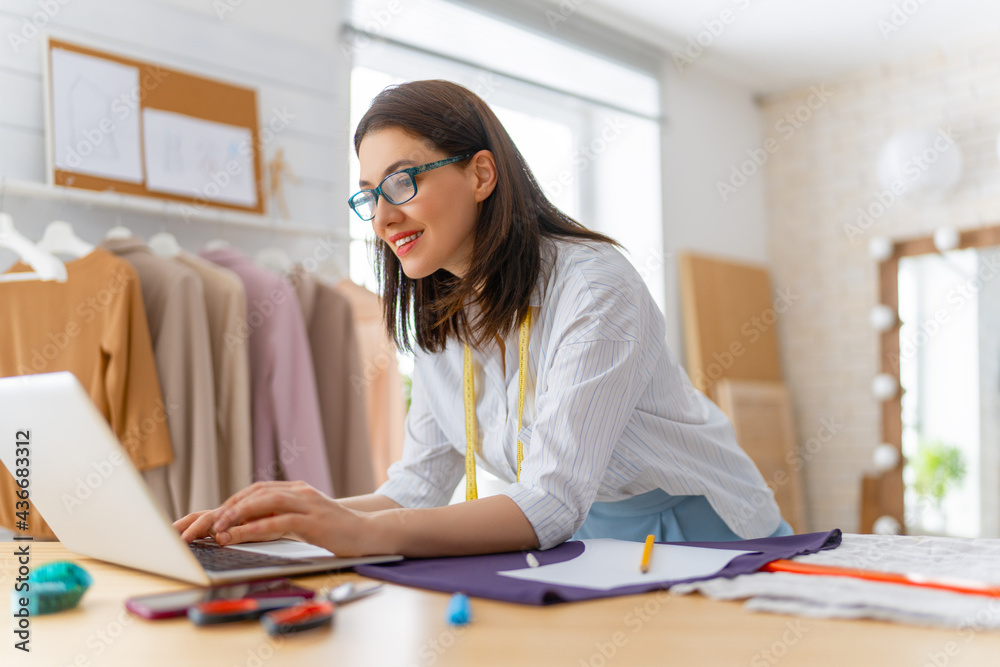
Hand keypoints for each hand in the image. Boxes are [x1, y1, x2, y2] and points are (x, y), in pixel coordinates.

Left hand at [172, 481, 375, 556]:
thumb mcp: (303, 520)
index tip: (211, 516)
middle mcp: (299, 491)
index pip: (256, 490)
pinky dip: (258, 526)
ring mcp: (308, 504)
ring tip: (218, 527)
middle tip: (207, 523)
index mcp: (295, 489)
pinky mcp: (314, 520)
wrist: (367, 532)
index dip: (231, 501)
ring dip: (238, 514)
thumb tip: (247, 526)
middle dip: (228, 507)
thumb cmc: (334, 530)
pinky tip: (242, 534)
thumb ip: (280, 517)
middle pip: (256, 492)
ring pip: (265, 502)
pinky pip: (281, 520)